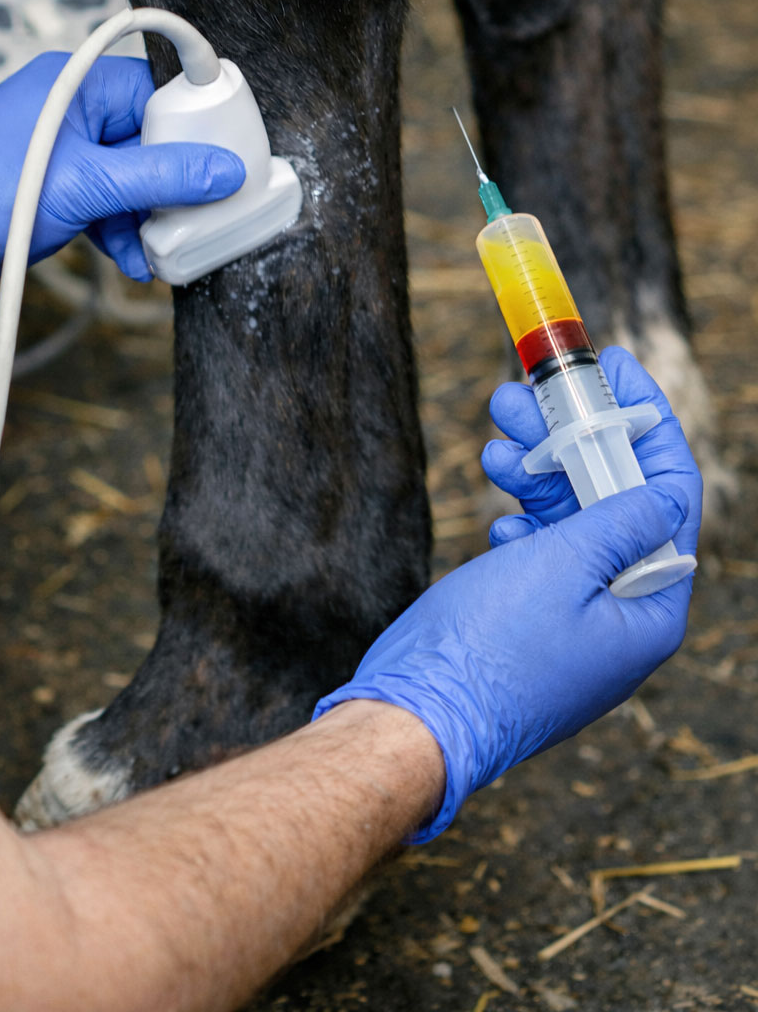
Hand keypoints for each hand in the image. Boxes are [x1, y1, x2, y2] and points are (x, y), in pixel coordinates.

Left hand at [0, 54, 245, 304]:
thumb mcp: (85, 185)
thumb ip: (160, 178)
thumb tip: (222, 171)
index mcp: (78, 84)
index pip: (163, 94)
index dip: (198, 129)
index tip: (229, 161)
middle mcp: (73, 111)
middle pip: (154, 140)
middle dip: (176, 184)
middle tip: (201, 214)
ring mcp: (66, 151)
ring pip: (135, 177)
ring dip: (151, 215)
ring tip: (163, 245)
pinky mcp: (58, 188)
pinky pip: (110, 201)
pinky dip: (123, 229)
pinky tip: (133, 258)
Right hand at [314, 364, 699, 839]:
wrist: (415, 719)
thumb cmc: (493, 651)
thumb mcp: (565, 568)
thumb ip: (620, 520)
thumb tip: (668, 489)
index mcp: (650, 610)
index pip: (669, 494)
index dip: (644, 423)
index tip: (614, 367)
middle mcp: (621, 615)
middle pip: (614, 500)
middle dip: (574, 438)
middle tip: (528, 389)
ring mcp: (574, 621)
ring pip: (569, 519)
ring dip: (536, 469)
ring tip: (496, 429)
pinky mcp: (529, 622)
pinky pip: (539, 552)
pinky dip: (519, 518)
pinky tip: (494, 508)